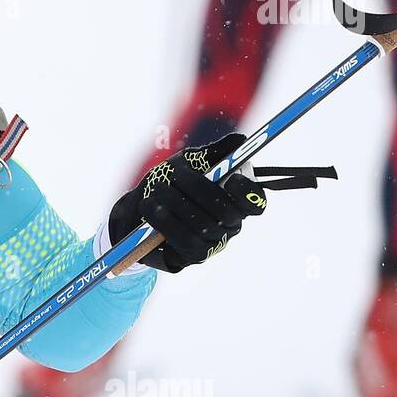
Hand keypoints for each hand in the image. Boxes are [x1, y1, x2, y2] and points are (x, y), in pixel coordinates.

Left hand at [108, 134, 264, 272]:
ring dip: (177, 205)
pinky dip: (165, 222)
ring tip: (156, 190)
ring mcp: (214, 242)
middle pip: (228, 212)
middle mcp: (230, 224)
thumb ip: (214, 153)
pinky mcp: (193, 255)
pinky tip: (150, 208)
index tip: (231, 178)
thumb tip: (240, 141)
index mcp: (235, 200)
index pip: (256, 202)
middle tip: (174, 175)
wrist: (140, 207)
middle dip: (199, 191)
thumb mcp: (189, 161)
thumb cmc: (170, 182)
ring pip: (203, 226)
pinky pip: (184, 240)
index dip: (249, 192)